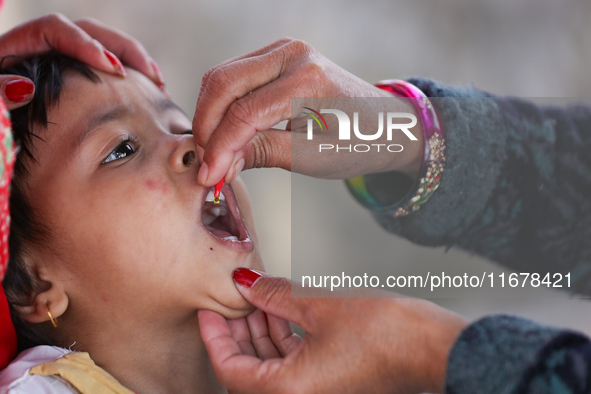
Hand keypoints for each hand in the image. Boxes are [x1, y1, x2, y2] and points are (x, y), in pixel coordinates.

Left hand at [0, 13, 164, 109]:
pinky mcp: (76, 84)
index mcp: (14, 47)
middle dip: (125, 50)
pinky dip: (131, 80)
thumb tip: (24, 88)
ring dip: (135, 64)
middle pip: (89, 32)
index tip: (114, 69)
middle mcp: (40, 50)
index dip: (87, 45)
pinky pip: (107, 74)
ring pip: (103, 49)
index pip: (54, 28)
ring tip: (158, 87)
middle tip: (151, 76)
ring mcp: (61, 66)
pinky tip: (150, 96)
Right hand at [193, 38, 421, 185]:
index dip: (220, 146)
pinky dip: (223, 103)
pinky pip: (235, 76)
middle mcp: (293, 54)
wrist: (384, 124)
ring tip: (213, 150)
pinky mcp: (277, 56)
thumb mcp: (310, 156)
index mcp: (307, 80)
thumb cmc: (357, 142)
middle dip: (206, 125)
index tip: (208, 174)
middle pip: (223, 83)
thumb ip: (262, 153)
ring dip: (210, 113)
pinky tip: (224, 131)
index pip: (244, 112)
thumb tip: (220, 164)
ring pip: (223, 76)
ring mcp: (284, 50)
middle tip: (205, 162)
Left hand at [199, 268, 468, 393]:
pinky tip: (279, 310)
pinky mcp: (329, 383)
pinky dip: (282, 338)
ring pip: (271, 366)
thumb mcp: (319, 306)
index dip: (215, 336)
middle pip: (249, 369)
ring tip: (254, 297)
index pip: (231, 369)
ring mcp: (316, 393)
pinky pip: (293, 364)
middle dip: (238, 331)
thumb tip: (248, 283)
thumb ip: (274, 295)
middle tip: (230, 300)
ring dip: (260, 332)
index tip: (207, 310)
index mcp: (290, 392)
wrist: (432, 348)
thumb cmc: (388, 336)